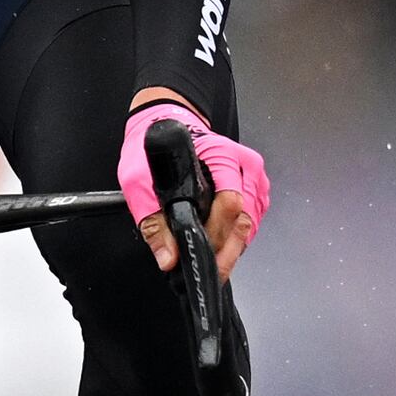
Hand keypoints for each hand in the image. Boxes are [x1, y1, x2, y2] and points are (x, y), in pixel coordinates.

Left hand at [120, 96, 267, 274]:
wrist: (168, 126)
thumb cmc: (157, 149)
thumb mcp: (140, 182)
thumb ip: (153, 221)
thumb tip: (168, 257)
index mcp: (222, 155)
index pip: (231, 202)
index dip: (216, 234)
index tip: (201, 254)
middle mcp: (245, 165)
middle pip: (245, 219)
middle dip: (226, 249)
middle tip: (209, 269)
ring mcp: (253, 178)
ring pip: (251, 224)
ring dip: (232, 246)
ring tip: (211, 258)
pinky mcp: (255, 189)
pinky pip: (251, 221)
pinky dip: (236, 237)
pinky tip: (219, 243)